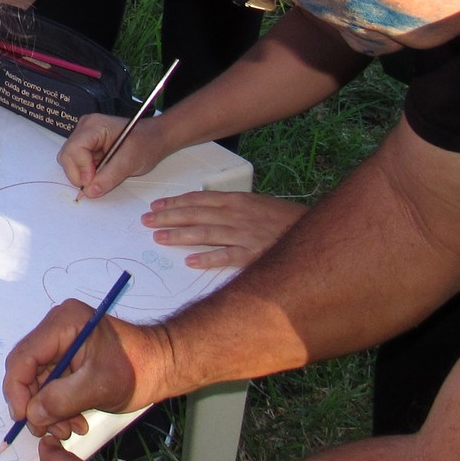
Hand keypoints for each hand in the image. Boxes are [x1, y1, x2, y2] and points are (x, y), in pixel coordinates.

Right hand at [2, 302, 168, 444]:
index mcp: (63, 323)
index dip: (18, 390)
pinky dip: (58, 406)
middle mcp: (56, 328)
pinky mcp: (67, 358)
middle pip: (27, 370)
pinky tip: (75, 421)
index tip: (24, 418)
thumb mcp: (99, 386)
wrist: (162, 365)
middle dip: (36, 404)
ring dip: (49, 410)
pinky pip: (51, 384)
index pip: (23, 357)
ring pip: (37, 382)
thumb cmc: (137, 368)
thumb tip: (31, 415)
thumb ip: (61, 400)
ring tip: (69, 429)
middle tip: (50, 430)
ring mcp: (61, 343)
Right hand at [60, 112, 172, 198]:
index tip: (93, 183)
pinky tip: (102, 172)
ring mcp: (84, 137)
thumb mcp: (130, 162)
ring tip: (102, 176)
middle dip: (79, 174)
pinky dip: (86, 173)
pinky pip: (77, 163)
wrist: (155, 140)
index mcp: (94, 126)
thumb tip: (90, 192)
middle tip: (95, 185)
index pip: (74, 148)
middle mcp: (84, 128)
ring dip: (83, 174)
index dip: (81, 168)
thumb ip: (109, 177)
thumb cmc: (146, 144)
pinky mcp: (86, 146)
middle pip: (67, 155)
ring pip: (70, 161)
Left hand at [144, 190, 306, 268]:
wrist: (313, 233)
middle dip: (168, 217)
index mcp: (237, 201)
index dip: (175, 202)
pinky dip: (208, 258)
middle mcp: (237, 215)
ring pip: (205, 234)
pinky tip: (190, 260)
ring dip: (180, 235)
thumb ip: (232, 207)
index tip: (156, 206)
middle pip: (195, 215)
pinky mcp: (253, 255)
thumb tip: (206, 209)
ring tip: (158, 237)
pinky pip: (226, 256)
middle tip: (146, 220)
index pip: (199, 200)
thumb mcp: (257, 204)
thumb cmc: (283, 219)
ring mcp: (244, 235)